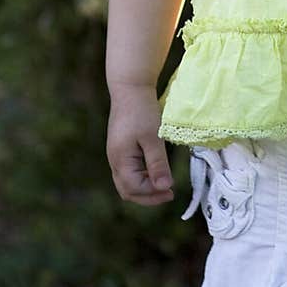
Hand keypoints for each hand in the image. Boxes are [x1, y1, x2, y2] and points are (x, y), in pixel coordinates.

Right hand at [107, 83, 174, 205]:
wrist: (130, 89)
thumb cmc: (142, 110)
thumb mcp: (153, 137)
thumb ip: (157, 163)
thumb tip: (164, 187)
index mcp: (120, 159)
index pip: (134, 188)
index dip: (153, 193)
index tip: (171, 190)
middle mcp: (114, 161)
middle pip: (127, 190)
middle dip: (148, 197)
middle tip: (169, 194)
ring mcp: (116, 156)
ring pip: (127, 183)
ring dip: (145, 188)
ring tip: (164, 186)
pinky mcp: (121, 150)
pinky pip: (128, 172)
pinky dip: (141, 178)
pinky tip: (155, 173)